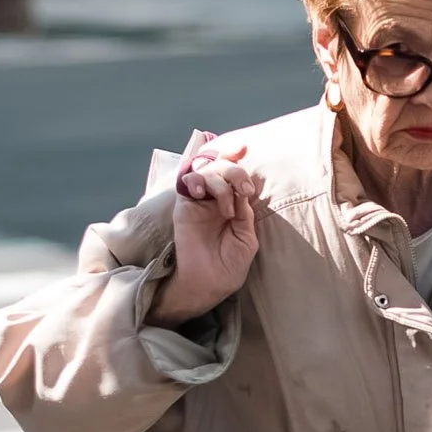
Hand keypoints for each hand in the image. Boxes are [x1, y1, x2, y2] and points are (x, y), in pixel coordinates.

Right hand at [149, 138, 259, 327]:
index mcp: (234, 203)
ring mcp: (199, 201)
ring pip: (205, 170)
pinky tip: (201, 192)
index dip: (237, 156)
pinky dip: (194, 179)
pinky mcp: (184, 206)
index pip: (234, 172)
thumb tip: (244, 191)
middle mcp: (216, 198)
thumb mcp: (246, 238)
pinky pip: (186, 181)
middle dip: (235, 172)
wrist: (209, 283)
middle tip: (244, 191)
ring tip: (226, 209)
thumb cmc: (229, 265)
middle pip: (221, 166)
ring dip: (219, 181)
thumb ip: (245, 213)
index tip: (245, 148)